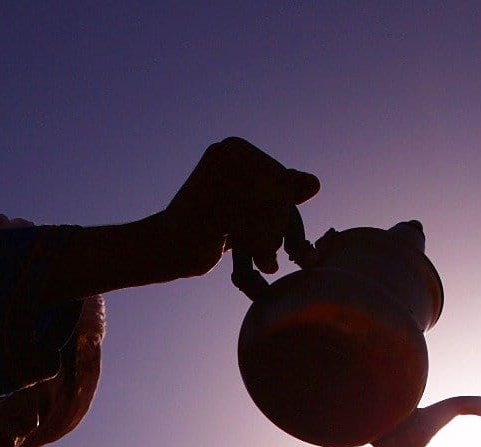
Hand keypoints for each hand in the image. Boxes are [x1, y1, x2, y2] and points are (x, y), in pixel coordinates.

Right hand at [160, 137, 319, 277]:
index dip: (285, 212)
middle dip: (279, 229)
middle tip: (272, 250)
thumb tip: (315, 183)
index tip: (279, 233)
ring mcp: (217, 177)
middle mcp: (225, 154)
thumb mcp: (251, 209)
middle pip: (279, 196)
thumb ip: (280, 193)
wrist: (165, 246)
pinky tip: (260, 263)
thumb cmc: (210, 229)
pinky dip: (260, 251)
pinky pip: (256, 231)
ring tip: (265, 258)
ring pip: (269, 214)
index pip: (281, 180)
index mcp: (235, 148)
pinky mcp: (212, 204)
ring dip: (270, 243)